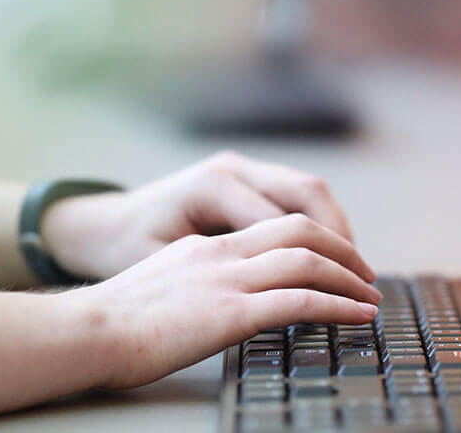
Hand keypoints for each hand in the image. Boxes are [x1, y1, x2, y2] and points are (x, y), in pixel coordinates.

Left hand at [40, 151, 353, 281]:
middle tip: (362, 276)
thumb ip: (216, 272)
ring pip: (308, 187)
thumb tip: (271, 293)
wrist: (98, 226)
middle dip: (339, 235)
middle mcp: (231, 168)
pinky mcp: (246, 176)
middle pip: (306, 192)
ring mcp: (240, 167)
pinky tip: (328, 251)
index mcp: (210, 186)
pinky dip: (319, 219)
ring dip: (335, 224)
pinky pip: (295, 191)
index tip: (340, 290)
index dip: (316, 258)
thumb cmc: (122, 253)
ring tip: (353, 265)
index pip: (281, 222)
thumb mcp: (164, 267)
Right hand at [66, 213, 379, 389]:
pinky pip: (300, 301)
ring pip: (308, 261)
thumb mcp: (163, 281)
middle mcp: (224, 252)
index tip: (338, 257)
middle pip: (301, 229)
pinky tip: (358, 316)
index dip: (317, 237)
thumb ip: (199, 278)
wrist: (84, 332)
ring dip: (349, 277)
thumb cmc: (113, 319)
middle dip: (343, 247)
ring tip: (372, 296)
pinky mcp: (230, 312)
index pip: (276, 223)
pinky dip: (338, 306)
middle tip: (366, 272)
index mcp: (209, 244)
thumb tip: (225, 296)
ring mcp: (228, 280)